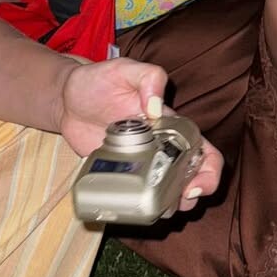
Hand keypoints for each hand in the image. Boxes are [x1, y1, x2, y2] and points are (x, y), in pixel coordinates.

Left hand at [58, 58, 223, 210]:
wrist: (66, 99)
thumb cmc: (99, 80)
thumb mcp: (125, 69)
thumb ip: (148, 77)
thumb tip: (156, 108)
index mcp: (171, 125)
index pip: (204, 151)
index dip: (209, 172)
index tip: (196, 186)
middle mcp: (160, 148)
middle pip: (190, 179)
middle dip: (191, 198)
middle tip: (177, 202)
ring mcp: (140, 164)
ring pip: (165, 193)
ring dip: (167, 206)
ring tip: (154, 207)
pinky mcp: (119, 174)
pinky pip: (134, 195)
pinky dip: (136, 206)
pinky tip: (129, 207)